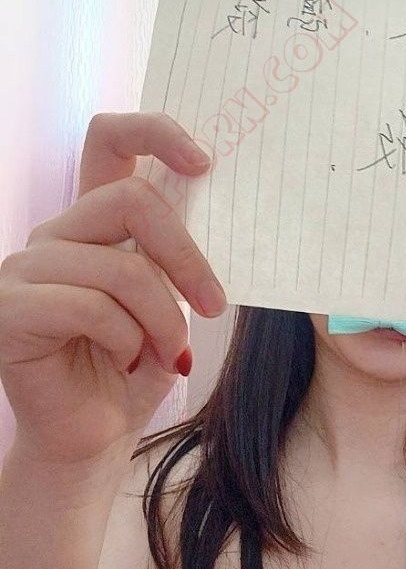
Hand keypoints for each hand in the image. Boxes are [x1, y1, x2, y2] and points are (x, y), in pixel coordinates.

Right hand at [0, 112, 226, 465]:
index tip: (204, 161)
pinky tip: (126, 362)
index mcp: (93, 224)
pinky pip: (91, 307)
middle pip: (131, 201)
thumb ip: (176, 258)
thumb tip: (222, 215)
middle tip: (215, 306)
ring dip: (162, 320)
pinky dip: (127, 340)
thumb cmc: (134, 369)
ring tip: (167, 354)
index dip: (155, 133)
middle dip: (188, 258)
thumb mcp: (168, 304)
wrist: (94, 436)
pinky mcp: (11, 309)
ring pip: (121, 268)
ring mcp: (25, 269)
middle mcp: (56, 235)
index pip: (109, 141)